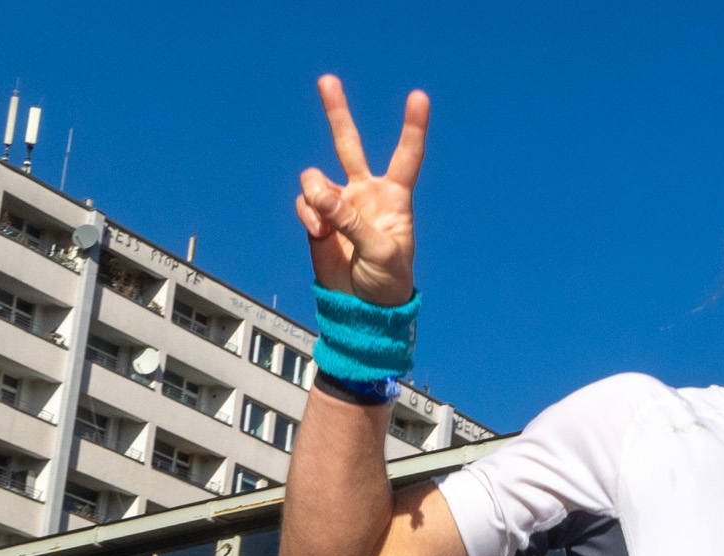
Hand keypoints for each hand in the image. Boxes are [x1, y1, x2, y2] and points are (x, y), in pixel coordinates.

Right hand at [296, 76, 427, 306]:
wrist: (363, 308)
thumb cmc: (387, 281)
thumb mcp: (379, 253)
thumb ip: (351, 221)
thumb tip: (319, 193)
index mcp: (394, 199)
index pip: (406, 157)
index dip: (413, 128)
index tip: (419, 97)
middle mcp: (365, 194)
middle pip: (349, 145)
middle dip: (337, 113)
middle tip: (326, 80)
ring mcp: (339, 205)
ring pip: (316, 179)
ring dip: (315, 195)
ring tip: (323, 221)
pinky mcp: (318, 220)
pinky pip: (304, 204)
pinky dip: (307, 216)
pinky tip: (317, 234)